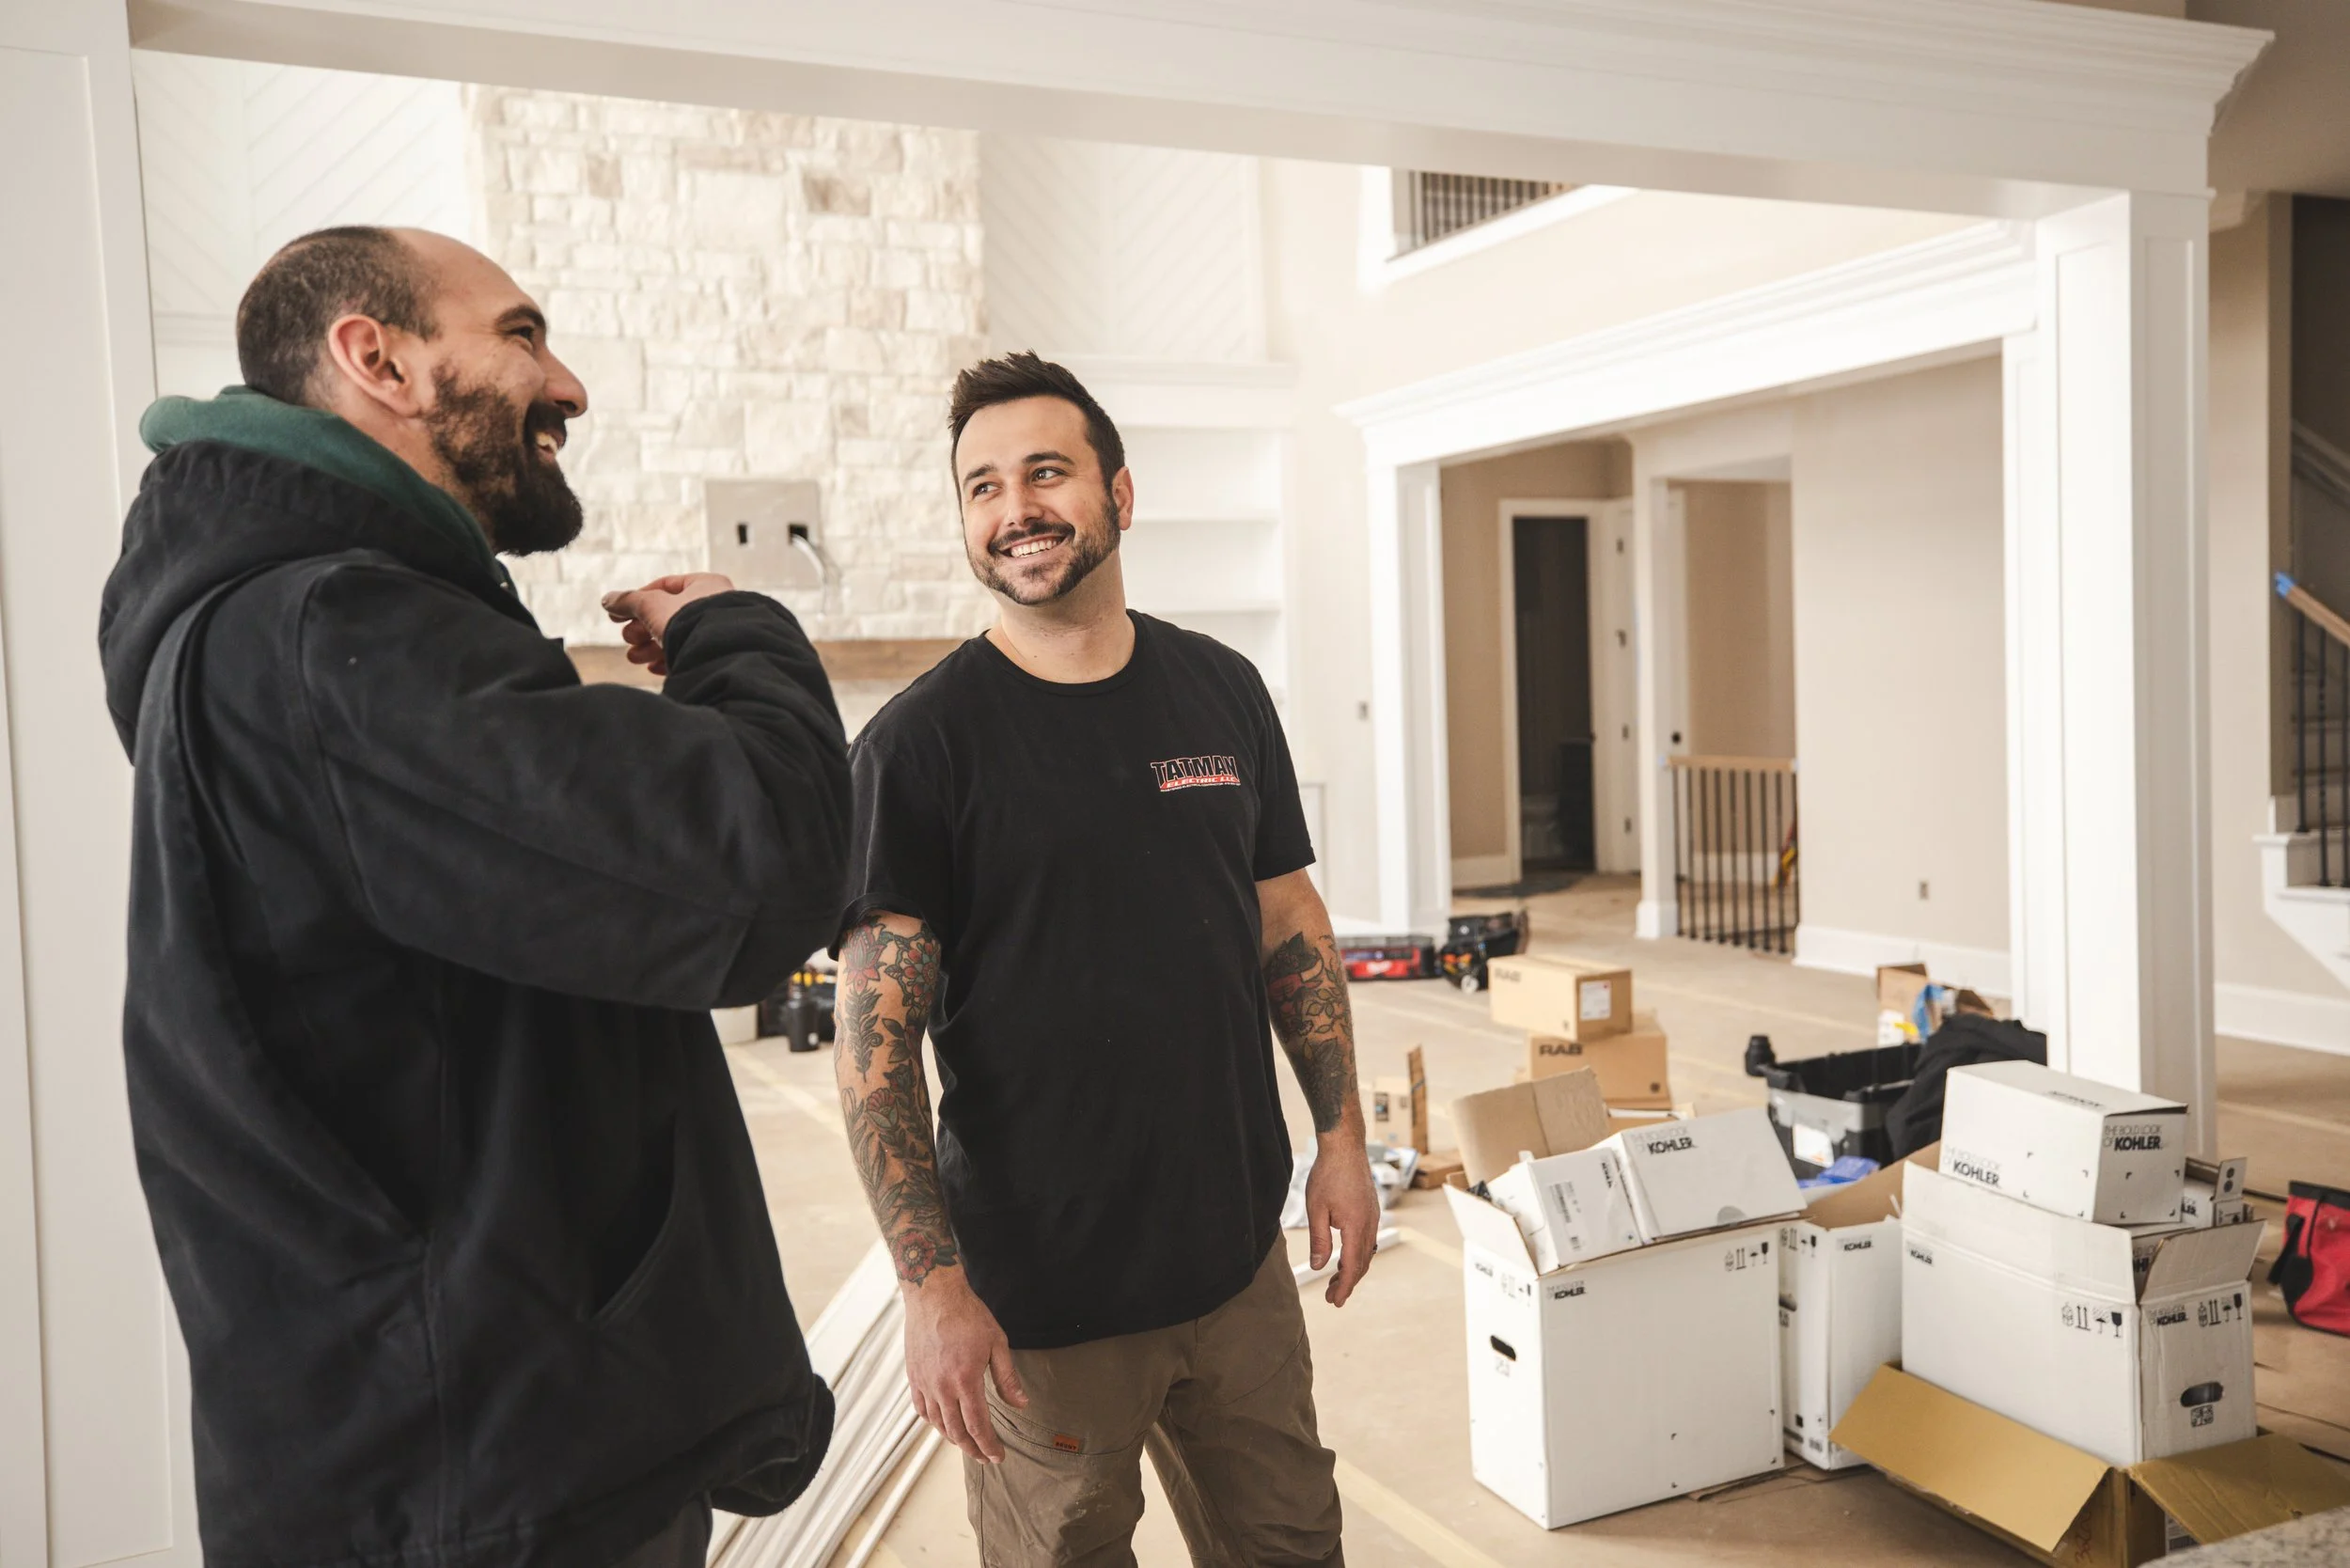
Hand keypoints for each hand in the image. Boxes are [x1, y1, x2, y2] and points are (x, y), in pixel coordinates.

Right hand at [600, 573, 734, 675]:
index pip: (666, 586)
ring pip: (676, 637)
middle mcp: (716, 607)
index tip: (620, 612)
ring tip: (634, 657)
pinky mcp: (716, 656)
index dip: (639, 598)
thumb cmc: (692, 622)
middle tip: (628, 638)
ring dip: (649, 647)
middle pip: (668, 614)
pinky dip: (668, 660)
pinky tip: (653, 667)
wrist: (720, 657)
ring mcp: (717, 633)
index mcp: (706, 585)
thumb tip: (608, 600)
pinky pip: (688, 655)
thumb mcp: (652, 605)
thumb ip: (629, 601)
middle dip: (642, 628)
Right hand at [902, 1268, 1026, 1462]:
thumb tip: (1020, 1404)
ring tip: (967, 1444)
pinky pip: (921, 1409)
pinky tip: (943, 1424)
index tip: (997, 1457)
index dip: (989, 1446)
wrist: (933, 1294)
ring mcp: (925, 1383)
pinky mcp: (913, 1376)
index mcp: (966, 1380)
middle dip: (973, 1449)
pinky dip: (933, 1422)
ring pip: (938, 1424)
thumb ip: (1007, 1378)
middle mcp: (942, 1387)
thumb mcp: (997, 1343)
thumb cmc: (968, 1315)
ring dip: (953, 1438)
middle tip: (985, 1457)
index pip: (978, 1426)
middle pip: (957, 1431)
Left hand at [1305, 1132, 1380, 1306]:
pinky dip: (1357, 1254)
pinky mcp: (1370, 1210)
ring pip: (1366, 1252)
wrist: (1345, 1146)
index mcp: (1357, 1226)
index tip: (1336, 1302)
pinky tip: (1344, 1256)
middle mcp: (1370, 1224)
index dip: (1344, 1286)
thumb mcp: (1316, 1209)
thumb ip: (1319, 1240)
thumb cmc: (1328, 1174)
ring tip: (1335, 1281)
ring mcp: (1373, 1216)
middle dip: (1348, 1282)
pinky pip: (1367, 1239)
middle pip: (1362, 1263)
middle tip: (1331, 1297)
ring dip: (1352, 1269)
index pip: (1353, 1266)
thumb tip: (1319, 1267)